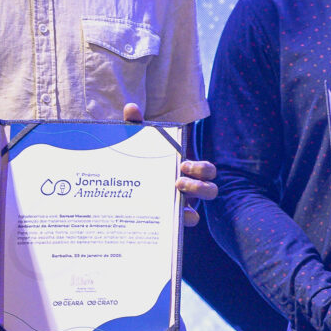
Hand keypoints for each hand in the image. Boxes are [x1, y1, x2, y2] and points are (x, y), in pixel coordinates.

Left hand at [121, 103, 213, 225]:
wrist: (119, 194)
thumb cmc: (136, 166)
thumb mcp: (135, 147)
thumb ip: (134, 128)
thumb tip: (131, 108)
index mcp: (183, 173)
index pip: (206, 171)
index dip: (202, 169)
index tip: (184, 165)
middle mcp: (188, 191)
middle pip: (210, 190)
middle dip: (199, 185)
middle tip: (178, 180)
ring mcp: (181, 207)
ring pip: (200, 210)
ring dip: (194, 198)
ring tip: (176, 192)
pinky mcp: (173, 221)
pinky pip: (188, 222)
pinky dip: (187, 219)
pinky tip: (177, 216)